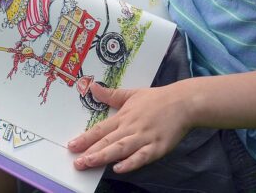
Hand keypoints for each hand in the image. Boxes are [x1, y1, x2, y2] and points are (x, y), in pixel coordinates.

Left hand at [68, 83, 190, 173]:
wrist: (183, 102)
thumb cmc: (156, 99)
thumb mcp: (132, 93)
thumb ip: (111, 94)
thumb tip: (93, 87)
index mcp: (124, 116)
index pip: (101, 128)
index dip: (86, 138)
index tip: (71, 146)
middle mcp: (131, 127)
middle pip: (108, 141)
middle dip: (91, 152)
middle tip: (77, 162)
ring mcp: (145, 138)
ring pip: (121, 149)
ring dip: (104, 157)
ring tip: (89, 163)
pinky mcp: (158, 147)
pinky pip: (142, 157)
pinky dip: (131, 163)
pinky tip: (119, 168)